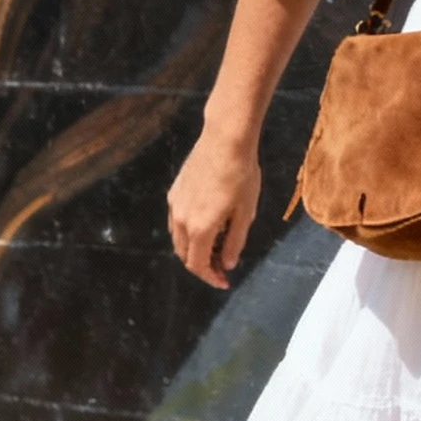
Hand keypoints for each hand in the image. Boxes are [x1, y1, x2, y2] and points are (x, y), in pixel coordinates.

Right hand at [167, 130, 260, 288]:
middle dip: (202, 265)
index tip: (224, 281)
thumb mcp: (245, 212)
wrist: (225, 140)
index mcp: (200, 229)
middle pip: (185, 255)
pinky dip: (187, 233)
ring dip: (194, 249)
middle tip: (222, 265)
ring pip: (178, 239)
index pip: (198, 265)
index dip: (210, 277)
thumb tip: (228, 263)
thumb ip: (235, 241)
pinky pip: (176, 221)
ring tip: (214, 247)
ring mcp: (175, 205)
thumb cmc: (242, 176)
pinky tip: (205, 225)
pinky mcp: (174, 192)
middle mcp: (181, 220)